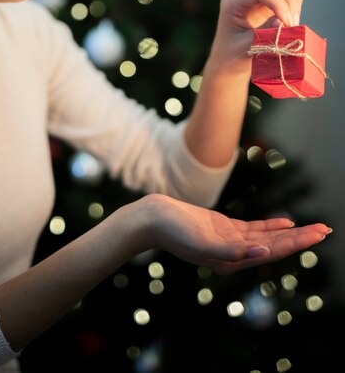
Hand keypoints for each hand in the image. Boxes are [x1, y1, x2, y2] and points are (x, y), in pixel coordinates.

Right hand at [143, 194, 330, 274]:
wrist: (153, 219)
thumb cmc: (173, 231)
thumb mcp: (202, 242)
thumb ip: (232, 250)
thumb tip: (264, 253)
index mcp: (232, 259)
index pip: (273, 251)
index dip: (296, 242)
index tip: (318, 234)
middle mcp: (235, 252)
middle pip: (275, 245)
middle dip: (301, 238)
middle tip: (326, 229)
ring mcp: (230, 239)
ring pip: (267, 236)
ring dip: (290, 232)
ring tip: (313, 228)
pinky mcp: (223, 227)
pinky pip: (253, 228)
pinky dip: (271, 225)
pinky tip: (284, 221)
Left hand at [209, 0, 303, 71]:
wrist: (227, 60)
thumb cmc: (233, 56)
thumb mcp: (246, 49)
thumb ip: (264, 35)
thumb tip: (283, 21)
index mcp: (233, 2)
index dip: (279, 4)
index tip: (288, 24)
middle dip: (289, 2)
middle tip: (291, 26)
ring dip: (294, 0)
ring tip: (291, 23)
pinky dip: (295, 0)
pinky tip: (290, 18)